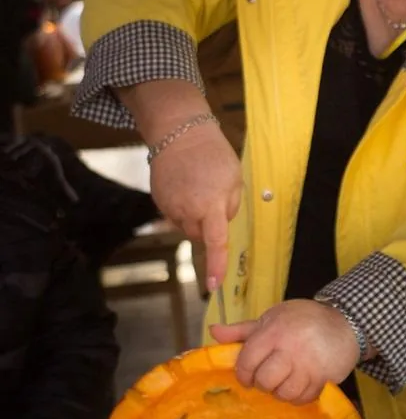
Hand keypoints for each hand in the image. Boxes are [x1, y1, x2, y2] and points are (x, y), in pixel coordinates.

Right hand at [150, 123, 241, 290]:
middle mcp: (187, 211)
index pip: (216, 243)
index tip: (215, 285)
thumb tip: (222, 225)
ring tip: (199, 188)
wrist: (179, 132)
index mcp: (211, 206)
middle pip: (199, 236)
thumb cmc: (213, 153)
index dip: (216, 265)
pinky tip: (186, 186)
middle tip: (214, 199)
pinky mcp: (159, 201)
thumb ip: (232, 206)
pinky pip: (174, 215)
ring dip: (195, 216)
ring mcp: (170, 207)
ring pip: (186, 226)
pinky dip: (182, 207)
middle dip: (208, 227)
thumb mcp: (235, 178)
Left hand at [210, 300, 360, 403]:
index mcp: (273, 331)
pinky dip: (297, 396)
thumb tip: (213, 332)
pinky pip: (303, 399)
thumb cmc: (303, 320)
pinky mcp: (324, 378)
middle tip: (267, 377)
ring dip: (280, 391)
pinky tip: (298, 384)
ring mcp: (309, 365)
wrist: (345, 322)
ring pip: (283, 393)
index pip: (247, 361)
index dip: (243, 373)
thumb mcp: (272, 318)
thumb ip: (242, 330)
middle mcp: (290, 348)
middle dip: (262, 382)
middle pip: (264, 381)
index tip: (247, 374)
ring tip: (283, 381)